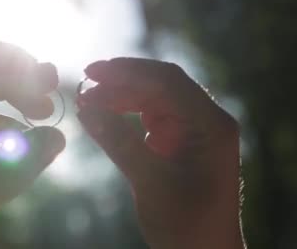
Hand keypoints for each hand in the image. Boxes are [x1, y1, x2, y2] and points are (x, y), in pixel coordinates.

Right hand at [77, 58, 244, 248]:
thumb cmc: (187, 224)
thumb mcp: (150, 182)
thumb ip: (119, 142)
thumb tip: (85, 108)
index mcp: (211, 125)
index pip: (168, 82)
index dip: (128, 72)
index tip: (94, 72)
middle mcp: (205, 120)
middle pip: (160, 84)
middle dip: (121, 81)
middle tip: (85, 81)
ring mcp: (193, 129)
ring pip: (152, 97)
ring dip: (120, 95)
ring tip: (87, 99)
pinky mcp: (179, 140)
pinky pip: (150, 115)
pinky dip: (125, 112)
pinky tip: (102, 113)